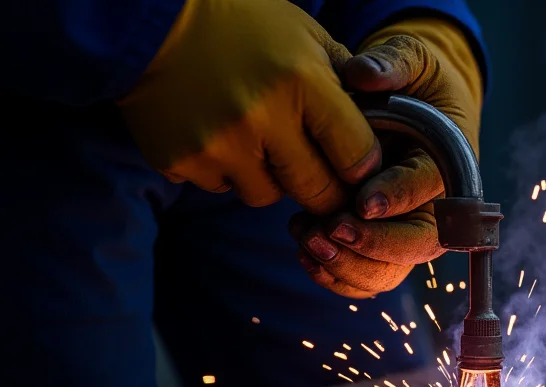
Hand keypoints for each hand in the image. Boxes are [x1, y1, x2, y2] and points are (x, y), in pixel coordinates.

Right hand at [118, 0, 379, 214]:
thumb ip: (348, 80)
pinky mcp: (179, 161)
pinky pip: (220, 186)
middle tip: (320, 175)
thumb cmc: (242, 22)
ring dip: (270, 177)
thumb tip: (383, 122)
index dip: (362, 168)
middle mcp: (262, 119)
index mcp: (303, 83)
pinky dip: (225, 169)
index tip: (356, 167)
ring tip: (257, 138)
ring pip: (266, 196)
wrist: (149, 15)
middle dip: (325, 190)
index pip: (357, 157)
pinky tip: (216, 132)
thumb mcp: (307, 35)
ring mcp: (217, 145)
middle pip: (317, 191)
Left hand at [293, 18, 483, 297]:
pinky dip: (335, 273)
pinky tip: (305, 251)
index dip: (398, 196)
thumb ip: (394, 62)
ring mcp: (409, 228)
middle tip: (330, 230)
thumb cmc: (413, 80)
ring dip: (349, 264)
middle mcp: (437, 204)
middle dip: (374, 244)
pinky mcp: (383, 242)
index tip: (363, 202)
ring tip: (308, 239)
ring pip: (390, 270)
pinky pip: (365, 275)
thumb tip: (363, 72)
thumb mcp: (412, 58)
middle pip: (418, 243)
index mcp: (450, 160)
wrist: (411, 102)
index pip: (431, 187)